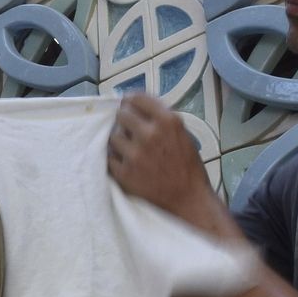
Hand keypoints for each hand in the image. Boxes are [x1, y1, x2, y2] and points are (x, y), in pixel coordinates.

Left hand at [106, 93, 218, 228]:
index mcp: (168, 121)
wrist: (188, 198)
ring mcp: (135, 154)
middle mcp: (150, 135)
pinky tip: (126, 162)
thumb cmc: (187, 167)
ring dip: (119, 140)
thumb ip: (161, 119)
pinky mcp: (124, 173)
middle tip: (128, 127)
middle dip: (124, 120)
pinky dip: (116, 158)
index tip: (128, 104)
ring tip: (130, 148)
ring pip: (113, 136)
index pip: (137, 98)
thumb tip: (136, 106)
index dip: (130, 101)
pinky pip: (109, 157)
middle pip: (121, 114)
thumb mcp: (182, 134)